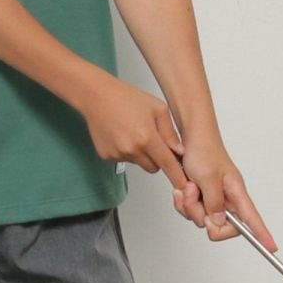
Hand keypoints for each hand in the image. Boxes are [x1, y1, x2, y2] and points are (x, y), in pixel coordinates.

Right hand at [80, 72, 187, 190]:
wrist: (97, 96)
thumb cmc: (127, 98)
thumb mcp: (158, 109)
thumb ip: (170, 133)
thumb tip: (179, 151)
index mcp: (147, 137)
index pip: (167, 164)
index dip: (178, 177)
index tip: (184, 187)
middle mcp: (132, 149)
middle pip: (154, 168)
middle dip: (157, 158)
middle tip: (152, 139)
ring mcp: (118, 154)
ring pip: (139, 163)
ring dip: (141, 154)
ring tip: (133, 132)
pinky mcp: (107, 156)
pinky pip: (124, 160)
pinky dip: (127, 151)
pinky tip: (122, 134)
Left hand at [171, 134, 277, 250]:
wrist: (190, 138)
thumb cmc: (204, 150)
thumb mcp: (208, 177)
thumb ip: (214, 202)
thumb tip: (219, 222)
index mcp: (236, 193)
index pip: (252, 218)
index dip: (262, 234)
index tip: (272, 248)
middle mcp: (227, 199)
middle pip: (218, 227)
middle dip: (200, 215)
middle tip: (194, 195)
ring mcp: (213, 200)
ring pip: (200, 220)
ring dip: (189, 205)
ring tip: (188, 186)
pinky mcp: (201, 198)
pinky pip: (190, 212)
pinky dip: (183, 202)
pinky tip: (182, 188)